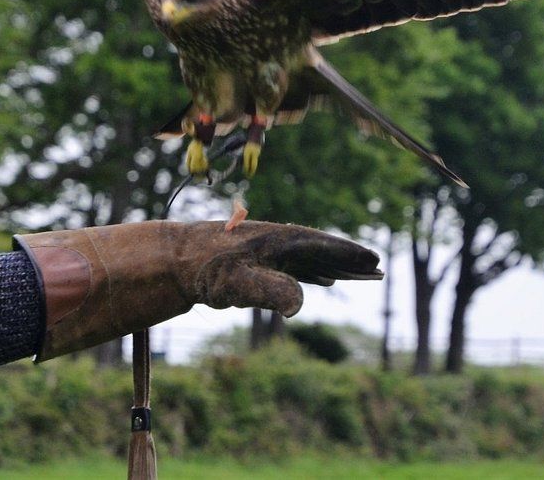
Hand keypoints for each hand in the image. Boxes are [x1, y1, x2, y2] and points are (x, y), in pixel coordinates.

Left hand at [14, 220, 381, 359]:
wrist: (167, 258)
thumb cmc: (200, 270)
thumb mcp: (235, 285)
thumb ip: (269, 292)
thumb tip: (302, 304)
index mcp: (276, 239)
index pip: (322, 245)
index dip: (348, 254)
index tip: (373, 260)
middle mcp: (273, 240)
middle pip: (319, 249)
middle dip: (347, 259)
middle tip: (376, 267)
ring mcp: (261, 249)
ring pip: (306, 257)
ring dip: (332, 266)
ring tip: (356, 275)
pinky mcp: (248, 260)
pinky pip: (289, 264)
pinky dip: (310, 271)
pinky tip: (315, 282)